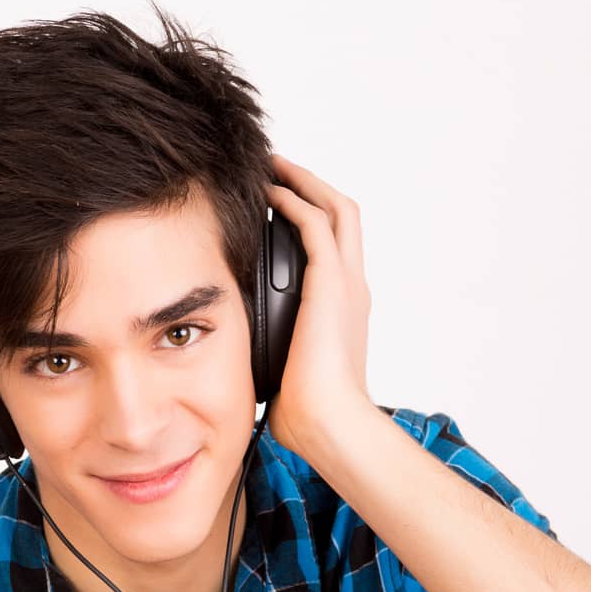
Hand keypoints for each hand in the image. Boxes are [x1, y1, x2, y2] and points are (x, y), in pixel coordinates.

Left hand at [263, 153, 373, 465]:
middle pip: (343, 217)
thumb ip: (270, 355)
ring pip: (335, 208)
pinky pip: (315, 222)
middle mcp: (353, 290)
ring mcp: (346, 284)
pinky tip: (270, 191)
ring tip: (273, 166)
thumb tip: (237, 362)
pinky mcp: (332, 282)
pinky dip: (295, 200)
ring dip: (304, 182)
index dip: (312, 222)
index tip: (280, 208)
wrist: (329, 425)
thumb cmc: (308, 417)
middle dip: (312, 188)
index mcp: (345, 312)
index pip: (335, 251)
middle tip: (277, 171)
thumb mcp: (284, 374)